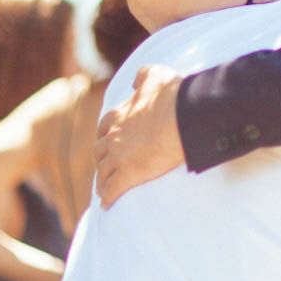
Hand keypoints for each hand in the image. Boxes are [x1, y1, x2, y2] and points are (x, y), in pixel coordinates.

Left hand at [94, 65, 186, 207]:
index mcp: (119, 115)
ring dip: (101, 181)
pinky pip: (112, 189)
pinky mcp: (128, 174)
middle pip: (99, 151)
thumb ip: (143, 76)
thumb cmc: (172, 96)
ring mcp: (119, 156)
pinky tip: (107, 204)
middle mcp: (114, 136)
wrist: (181, 118)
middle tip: (103, 167)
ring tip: (102, 189)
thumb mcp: (156, 76)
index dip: (104, 136)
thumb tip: (135, 81)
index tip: (107, 141)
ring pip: (102, 172)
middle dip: (99, 160)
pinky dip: (108, 197)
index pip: (105, 127)